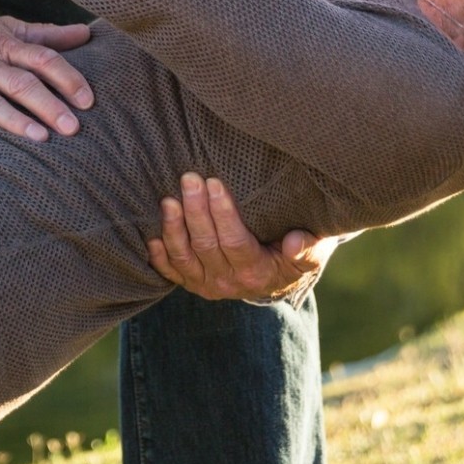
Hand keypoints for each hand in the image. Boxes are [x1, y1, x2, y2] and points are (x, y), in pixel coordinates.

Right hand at [0, 14, 94, 154]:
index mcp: (5, 45)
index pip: (42, 59)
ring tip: (41, 139)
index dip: (67, 78)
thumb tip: (86, 33)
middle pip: (20, 83)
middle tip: (73, 128)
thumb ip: (45, 35)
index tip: (88, 100)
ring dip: (15, 120)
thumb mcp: (5, 29)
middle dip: (48, 105)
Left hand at [146, 172, 339, 302]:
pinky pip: (170, 271)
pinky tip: (151, 235)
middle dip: (195, 210)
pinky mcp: (191, 282)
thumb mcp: (313, 251)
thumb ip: (308, 248)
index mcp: (257, 273)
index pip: (235, 242)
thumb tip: (295, 243)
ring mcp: (207, 284)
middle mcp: (229, 282)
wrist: (278, 277)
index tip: (214, 183)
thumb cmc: (295, 253)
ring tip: (168, 199)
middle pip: (206, 245)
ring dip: (173, 228)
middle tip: (189, 178)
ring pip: (184, 257)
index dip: (222, 213)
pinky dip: (158, 255)